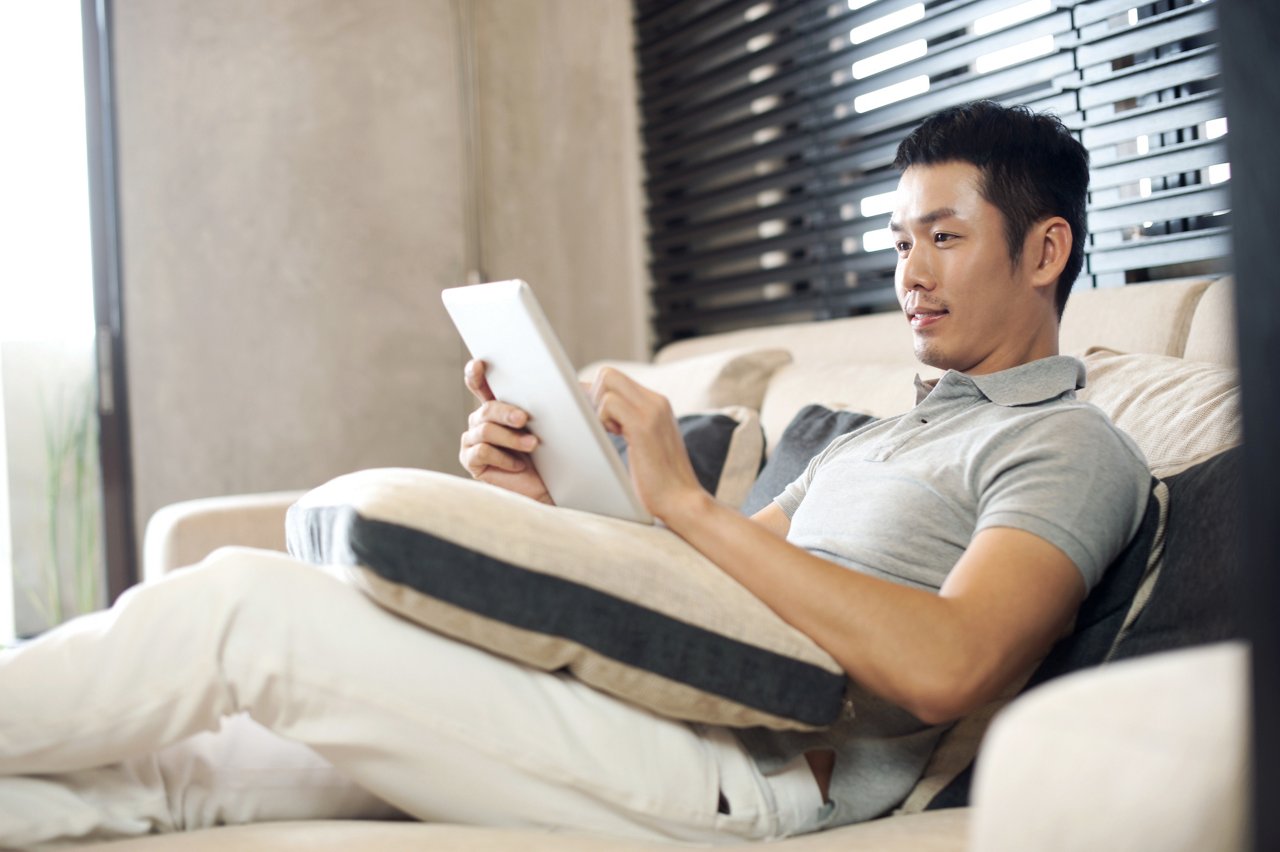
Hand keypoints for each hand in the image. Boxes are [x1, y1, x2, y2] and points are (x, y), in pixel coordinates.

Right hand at [459, 359, 552, 503]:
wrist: (554, 485)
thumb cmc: (555, 450)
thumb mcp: (558, 421)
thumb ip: (558, 400)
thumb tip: (578, 381)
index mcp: (497, 404)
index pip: (480, 383)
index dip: (475, 373)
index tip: (479, 364)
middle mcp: (481, 420)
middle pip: (486, 409)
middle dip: (506, 412)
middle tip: (525, 419)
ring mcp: (473, 440)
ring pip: (485, 430)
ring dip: (511, 438)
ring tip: (533, 445)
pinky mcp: (472, 462)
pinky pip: (482, 452)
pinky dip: (503, 458)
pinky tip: (519, 464)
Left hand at [588, 367, 704, 520]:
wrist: (682, 503)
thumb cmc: (658, 483)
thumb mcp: (643, 445)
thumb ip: (626, 424)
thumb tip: (592, 412)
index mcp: (656, 404)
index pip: (615, 379)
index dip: (594, 395)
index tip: (586, 417)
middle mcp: (656, 402)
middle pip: (608, 374)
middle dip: (592, 397)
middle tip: (596, 427)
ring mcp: (652, 411)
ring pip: (606, 382)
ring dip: (596, 408)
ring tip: (609, 434)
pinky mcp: (644, 426)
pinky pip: (609, 403)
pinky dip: (601, 419)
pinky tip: (614, 438)